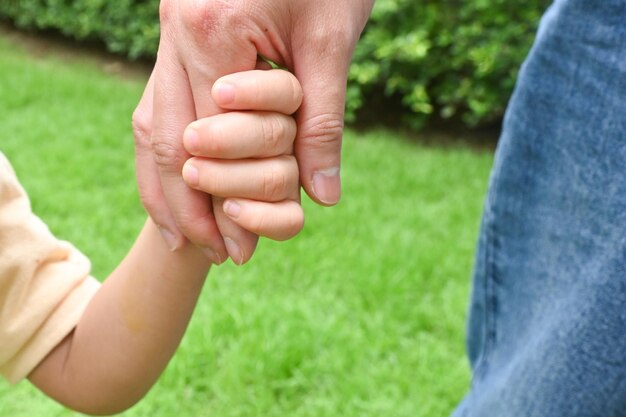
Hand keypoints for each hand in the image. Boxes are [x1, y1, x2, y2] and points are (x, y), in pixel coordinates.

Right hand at [132, 0, 373, 261]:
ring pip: (148, 124)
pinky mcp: (176, 34)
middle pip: (165, 139)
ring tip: (189, 236)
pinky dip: (163, 151)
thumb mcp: (332, 40)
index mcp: (213, 29)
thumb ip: (323, 120)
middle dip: (188, 205)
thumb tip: (321, 195)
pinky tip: (179, 183)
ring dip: (167, 185)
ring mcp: (169, 31)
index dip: (223, 202)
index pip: (210, 142)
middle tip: (215, 254)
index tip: (243, 248)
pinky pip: (156, 103)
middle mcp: (176, 31)